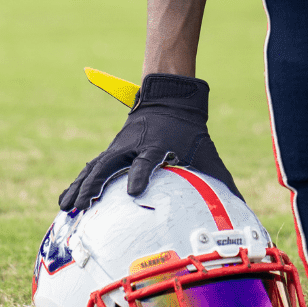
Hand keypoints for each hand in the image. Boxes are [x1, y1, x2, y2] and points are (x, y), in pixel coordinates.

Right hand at [58, 74, 241, 210]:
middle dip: (95, 185)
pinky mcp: (111, 151)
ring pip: (95, 166)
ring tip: (66, 207)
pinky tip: (64, 201)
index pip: (147, 160)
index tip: (133, 191)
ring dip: (80, 186)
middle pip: (110, 164)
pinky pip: (91, 167)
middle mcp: (134, 145)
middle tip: (84, 206)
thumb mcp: (206, 152)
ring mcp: (119, 147)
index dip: (140, 174)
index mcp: (158, 145)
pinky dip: (78, 182)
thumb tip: (243, 206)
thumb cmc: (190, 132)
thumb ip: (221, 180)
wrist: (170, 99)